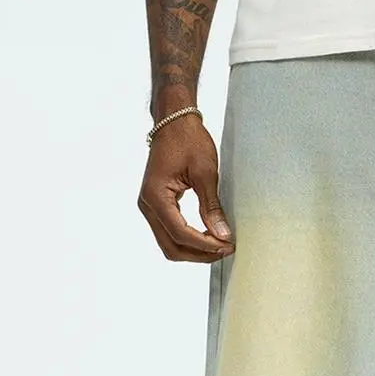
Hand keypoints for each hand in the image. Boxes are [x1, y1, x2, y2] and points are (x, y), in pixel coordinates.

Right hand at [138, 113, 234, 261]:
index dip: (205, 244)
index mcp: (156, 196)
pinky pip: (169, 230)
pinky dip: (187, 238)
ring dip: (193, 249)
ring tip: (218, 245)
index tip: (227, 245)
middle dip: (199, 253)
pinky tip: (207, 235)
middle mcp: (147, 205)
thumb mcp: (205, 173)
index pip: (180, 233)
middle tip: (225, 249)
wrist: (174, 122)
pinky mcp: (156, 203)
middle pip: (171, 246)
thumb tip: (222, 234)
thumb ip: (211, 207)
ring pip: (168, 242)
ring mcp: (149, 205)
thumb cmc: (187, 139)